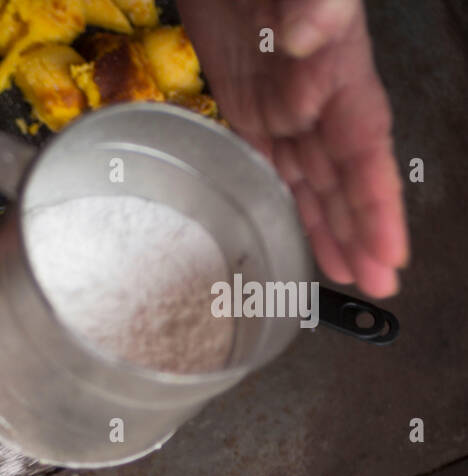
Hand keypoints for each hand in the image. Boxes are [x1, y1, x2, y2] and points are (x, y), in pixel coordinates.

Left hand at [180, 0, 408, 296]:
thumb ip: (316, 4)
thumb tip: (311, 37)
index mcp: (335, 72)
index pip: (363, 150)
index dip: (377, 202)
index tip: (389, 249)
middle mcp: (315, 98)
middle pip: (345, 176)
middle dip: (362, 232)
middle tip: (379, 286)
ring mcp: (282, 105)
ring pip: (313, 180)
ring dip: (331, 229)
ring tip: (349, 276)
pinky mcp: (247, 105)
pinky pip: (273, 164)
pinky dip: (287, 200)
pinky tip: (300, 233)